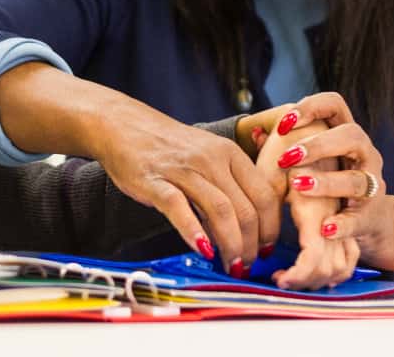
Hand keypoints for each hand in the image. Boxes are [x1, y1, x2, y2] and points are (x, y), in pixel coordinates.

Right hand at [0, 64, 279, 273]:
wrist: (122, 126)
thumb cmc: (167, 147)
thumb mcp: (207, 154)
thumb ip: (229, 183)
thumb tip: (250, 227)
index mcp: (229, 153)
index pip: (265, 195)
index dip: (271, 228)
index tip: (266, 248)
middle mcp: (211, 160)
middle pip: (246, 209)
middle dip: (251, 245)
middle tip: (246, 265)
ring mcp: (183, 170)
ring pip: (221, 211)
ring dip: (230, 245)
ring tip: (229, 265)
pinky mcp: (155, 182)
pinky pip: (180, 209)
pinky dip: (194, 232)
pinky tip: (202, 250)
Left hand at [254, 115, 358, 289]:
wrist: (367, 220)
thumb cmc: (326, 181)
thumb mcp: (305, 161)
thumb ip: (280, 147)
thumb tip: (254, 132)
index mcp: (344, 133)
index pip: (334, 105)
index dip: (311, 108)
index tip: (282, 124)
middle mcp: (364, 154)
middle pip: (352, 136)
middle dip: (319, 145)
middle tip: (286, 158)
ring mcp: (372, 184)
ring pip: (358, 179)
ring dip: (327, 182)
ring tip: (298, 186)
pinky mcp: (371, 216)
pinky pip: (360, 218)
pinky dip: (342, 224)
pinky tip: (324, 228)